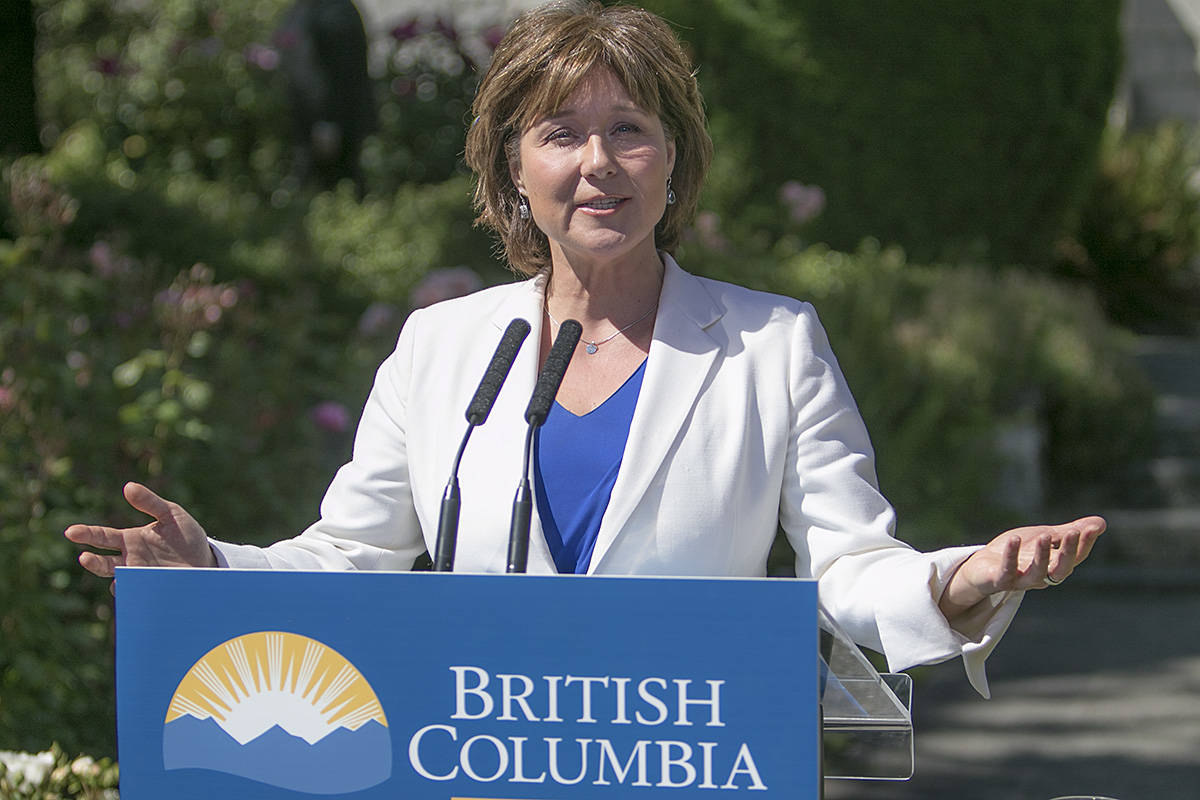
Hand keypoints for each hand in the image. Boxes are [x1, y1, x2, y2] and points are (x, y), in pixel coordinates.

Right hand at [64, 482, 216, 580]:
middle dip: (91, 561)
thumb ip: (150, 502)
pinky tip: (139, 587)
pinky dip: (135, 591)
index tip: (71, 532)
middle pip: (103, 562)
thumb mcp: (171, 514)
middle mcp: (130, 560)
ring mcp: (140, 577)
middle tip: (83, 557)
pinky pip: (137, 593)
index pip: (103, 537)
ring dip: (116, 579)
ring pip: (118, 581)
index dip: (86, 534)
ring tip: (120, 572)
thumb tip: (128, 486)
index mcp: (131, 540)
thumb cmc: (186, 536)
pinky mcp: (151, 589)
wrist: (207, 561)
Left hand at [939, 515, 1105, 619]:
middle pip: (1061, 569)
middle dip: (1068, 552)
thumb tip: (1101, 523)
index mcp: (1054, 566)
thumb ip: (1069, 532)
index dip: (1084, 544)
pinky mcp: (999, 581)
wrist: (982, 566)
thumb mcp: (1045, 537)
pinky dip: (1010, 557)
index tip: (1090, 529)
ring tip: (1045, 535)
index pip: (1075, 557)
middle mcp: (1041, 577)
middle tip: (1073, 532)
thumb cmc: (1018, 553)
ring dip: (1042, 556)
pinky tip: (1014, 539)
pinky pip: (1006, 572)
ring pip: (1037, 574)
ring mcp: (1021, 581)